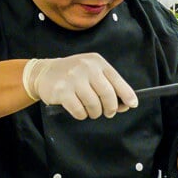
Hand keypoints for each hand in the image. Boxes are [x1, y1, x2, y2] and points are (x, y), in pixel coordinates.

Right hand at [20, 53, 137, 119]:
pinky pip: (79, 111)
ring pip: (94, 105)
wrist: (44, 73)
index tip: (132, 104)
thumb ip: (108, 86)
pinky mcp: (62, 91)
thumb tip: (125, 104)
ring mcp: (73, 79)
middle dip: (110, 108)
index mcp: (97, 62)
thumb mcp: (91, 73)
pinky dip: (82, 115)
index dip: (127, 94)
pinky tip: (79, 111)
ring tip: (92, 112)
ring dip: (95, 113)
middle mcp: (86, 68)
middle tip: (109, 113)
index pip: (117, 80)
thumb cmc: (73, 75)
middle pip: (107, 94)